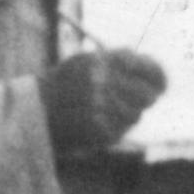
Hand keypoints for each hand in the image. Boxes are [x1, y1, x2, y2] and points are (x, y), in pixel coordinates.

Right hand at [41, 44, 167, 159]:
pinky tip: (96, 122)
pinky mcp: (99, 132)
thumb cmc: (63, 84)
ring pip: (136, 115)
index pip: (150, 70)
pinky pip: (121, 131)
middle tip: (135, 98)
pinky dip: (114, 128)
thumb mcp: (86, 61)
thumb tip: (151, 68)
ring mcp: (101, 109)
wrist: (32, 112)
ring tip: (105, 110)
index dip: (158, 77)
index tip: (161, 82)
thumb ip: (119, 60)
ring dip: (127, 114)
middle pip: (148, 96)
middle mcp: (103, 84)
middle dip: (144, 98)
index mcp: (102, 62)